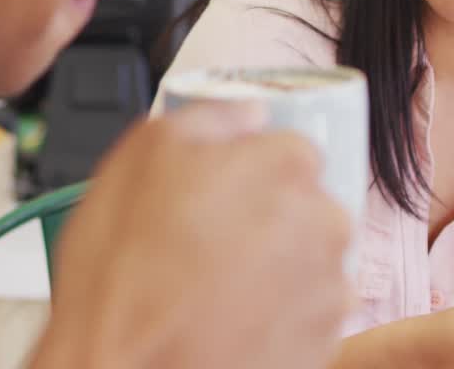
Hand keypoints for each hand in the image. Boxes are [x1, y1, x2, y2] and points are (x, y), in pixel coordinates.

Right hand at [30, 101, 353, 368]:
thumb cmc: (124, 279)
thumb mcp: (137, 160)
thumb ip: (205, 119)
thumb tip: (246, 113)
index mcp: (284, 165)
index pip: (292, 150)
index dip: (251, 172)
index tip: (222, 193)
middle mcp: (323, 221)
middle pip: (307, 205)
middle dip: (269, 219)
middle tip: (211, 245)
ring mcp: (329, 286)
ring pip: (310, 260)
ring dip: (276, 268)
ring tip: (215, 290)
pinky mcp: (327, 340)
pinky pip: (310, 314)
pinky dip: (281, 316)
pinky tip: (232, 321)